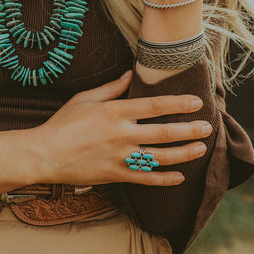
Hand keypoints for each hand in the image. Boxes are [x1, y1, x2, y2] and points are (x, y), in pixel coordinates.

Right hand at [29, 71, 210, 186]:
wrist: (46, 154)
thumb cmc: (63, 123)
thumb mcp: (85, 99)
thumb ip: (111, 88)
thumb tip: (130, 74)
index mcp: (115, 112)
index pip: (155, 106)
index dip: (178, 104)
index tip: (196, 102)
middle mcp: (122, 134)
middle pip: (164, 132)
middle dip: (189, 129)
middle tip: (207, 127)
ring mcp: (120, 157)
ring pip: (160, 157)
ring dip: (184, 153)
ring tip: (200, 148)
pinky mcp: (116, 175)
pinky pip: (146, 180)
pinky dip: (165, 179)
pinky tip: (179, 177)